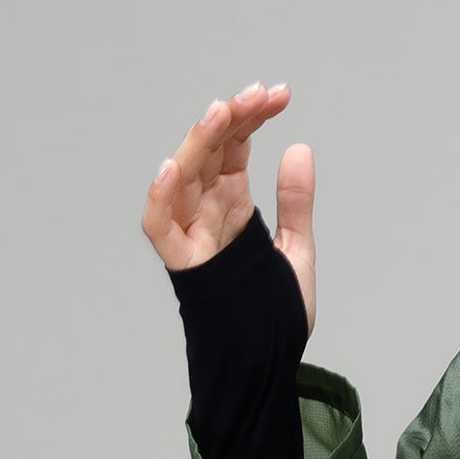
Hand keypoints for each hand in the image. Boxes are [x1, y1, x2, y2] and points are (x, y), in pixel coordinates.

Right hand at [141, 82, 315, 330]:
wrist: (268, 364)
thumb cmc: (274, 312)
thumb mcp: (296, 250)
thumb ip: (295, 203)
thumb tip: (300, 147)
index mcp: (232, 204)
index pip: (234, 146)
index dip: (252, 117)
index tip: (280, 94)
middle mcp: (207, 213)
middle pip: (210, 152)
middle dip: (231, 119)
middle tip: (257, 95)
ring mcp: (192, 235)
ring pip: (184, 177)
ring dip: (199, 143)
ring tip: (221, 111)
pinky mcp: (182, 264)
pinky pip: (159, 227)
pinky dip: (160, 198)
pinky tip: (172, 167)